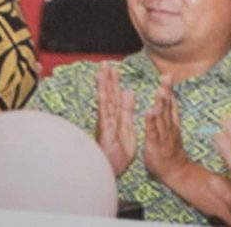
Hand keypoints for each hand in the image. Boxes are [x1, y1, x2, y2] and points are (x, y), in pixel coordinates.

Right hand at [95, 61, 140, 177]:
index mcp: (116, 115)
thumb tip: (128, 92)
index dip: (114, 81)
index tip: (113, 68)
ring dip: (103, 86)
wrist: (112, 167)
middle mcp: (109, 117)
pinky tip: (105, 92)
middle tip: (105, 63)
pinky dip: (105, 103)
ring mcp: (106, 123)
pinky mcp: (106, 130)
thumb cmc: (119, 150)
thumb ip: (127, 109)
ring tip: (102, 71)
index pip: (115, 95)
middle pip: (108, 94)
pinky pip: (107, 115)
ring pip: (105, 101)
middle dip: (107, 78)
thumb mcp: (127, 126)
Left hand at [140, 84, 189, 186]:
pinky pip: (153, 131)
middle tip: (167, 76)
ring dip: (161, 103)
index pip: (170, 102)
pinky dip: (151, 121)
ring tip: (160, 89)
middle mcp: (169, 126)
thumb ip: (170, 113)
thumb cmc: (171, 149)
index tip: (168, 74)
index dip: (169, 88)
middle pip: (168, 106)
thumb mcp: (172, 128)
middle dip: (167, 90)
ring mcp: (163, 135)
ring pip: (162, 116)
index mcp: (171, 122)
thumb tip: (169, 96)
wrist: (177, 172)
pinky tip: (149, 112)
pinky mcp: (155, 143)